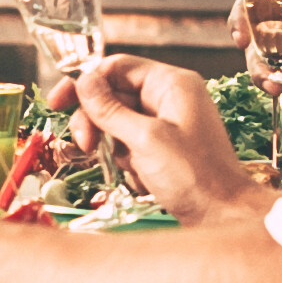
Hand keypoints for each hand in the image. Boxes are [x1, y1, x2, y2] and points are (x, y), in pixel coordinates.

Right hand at [68, 54, 254, 220]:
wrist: (222, 215)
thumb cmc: (196, 176)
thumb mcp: (145, 139)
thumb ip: (110, 109)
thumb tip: (83, 81)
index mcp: (171, 85)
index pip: (117, 67)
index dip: (85, 82)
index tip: (59, 102)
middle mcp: (169, 99)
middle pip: (113, 94)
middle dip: (94, 118)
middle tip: (84, 142)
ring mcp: (166, 124)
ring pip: (117, 121)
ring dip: (107, 142)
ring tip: (110, 162)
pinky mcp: (162, 148)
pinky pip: (129, 143)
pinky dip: (123, 158)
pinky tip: (135, 176)